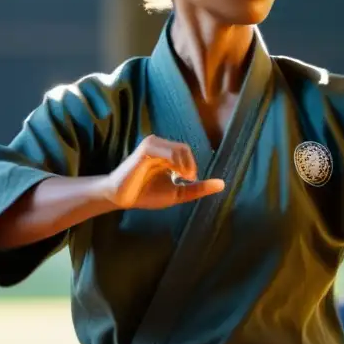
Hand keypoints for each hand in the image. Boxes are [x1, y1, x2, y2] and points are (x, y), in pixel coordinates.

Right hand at [102, 135, 223, 209]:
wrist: (122, 198)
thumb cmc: (146, 194)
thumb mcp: (177, 193)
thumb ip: (198, 188)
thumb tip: (222, 184)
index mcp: (166, 153)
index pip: (187, 151)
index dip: (192, 165)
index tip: (190, 180)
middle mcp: (159, 146)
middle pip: (185, 148)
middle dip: (190, 165)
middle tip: (188, 179)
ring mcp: (151, 146)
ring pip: (178, 148)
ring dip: (184, 164)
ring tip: (181, 178)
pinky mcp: (144, 150)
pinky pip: (165, 150)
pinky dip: (175, 161)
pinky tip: (174, 174)